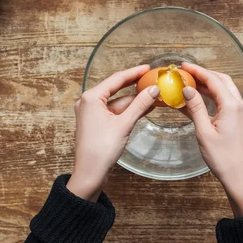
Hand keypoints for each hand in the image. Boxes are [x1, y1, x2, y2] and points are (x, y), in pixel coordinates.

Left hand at [67, 65, 159, 201]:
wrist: (90, 174)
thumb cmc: (101, 149)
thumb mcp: (124, 124)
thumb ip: (140, 104)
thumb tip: (154, 90)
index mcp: (91, 97)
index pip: (116, 79)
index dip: (134, 72)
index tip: (148, 68)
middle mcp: (88, 102)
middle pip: (116, 89)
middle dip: (135, 86)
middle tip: (151, 78)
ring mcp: (91, 113)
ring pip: (117, 101)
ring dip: (134, 100)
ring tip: (153, 94)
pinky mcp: (96, 123)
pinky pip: (114, 111)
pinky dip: (128, 110)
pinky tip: (143, 107)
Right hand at [181, 63, 242, 217]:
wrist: (239, 176)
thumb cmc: (222, 157)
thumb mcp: (204, 131)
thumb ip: (195, 108)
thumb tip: (186, 89)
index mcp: (231, 106)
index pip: (213, 81)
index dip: (198, 71)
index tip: (183, 66)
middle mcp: (239, 105)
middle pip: (222, 81)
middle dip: (204, 74)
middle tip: (186, 72)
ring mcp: (240, 112)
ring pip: (224, 90)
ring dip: (208, 84)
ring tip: (190, 83)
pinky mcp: (238, 119)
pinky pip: (225, 100)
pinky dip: (212, 95)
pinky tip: (198, 99)